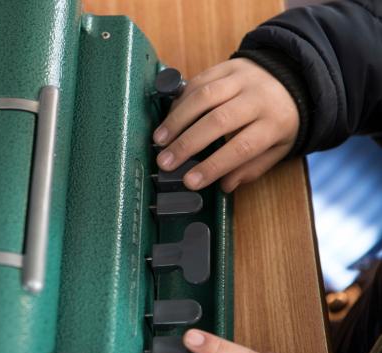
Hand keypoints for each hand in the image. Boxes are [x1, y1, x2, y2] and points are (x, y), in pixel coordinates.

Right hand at [153, 58, 298, 191]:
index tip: (190, 181)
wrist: (294, 75)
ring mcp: (242, 78)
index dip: (213, 166)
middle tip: (165, 162)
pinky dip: (179, 102)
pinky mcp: (227, 66)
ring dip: (177, 120)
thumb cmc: (280, 118)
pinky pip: (198, 81)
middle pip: (218, 121)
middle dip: (187, 144)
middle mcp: (258, 98)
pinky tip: (169, 119)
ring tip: (160, 140)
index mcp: (275, 123)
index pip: (241, 147)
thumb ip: (252, 168)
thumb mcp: (278, 147)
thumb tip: (225, 185)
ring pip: (204, 97)